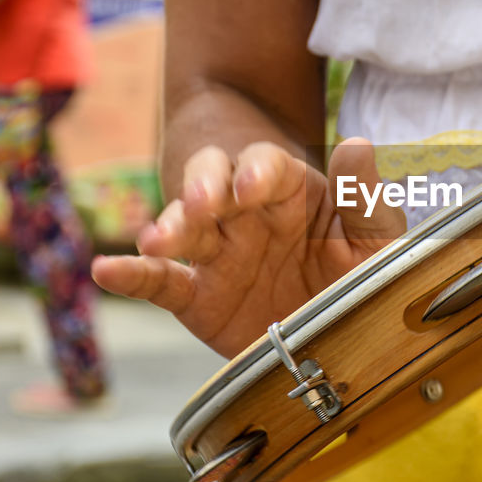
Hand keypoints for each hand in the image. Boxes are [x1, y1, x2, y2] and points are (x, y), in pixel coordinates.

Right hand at [91, 138, 405, 357]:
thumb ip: (364, 197)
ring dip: (170, 226)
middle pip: (212, 184)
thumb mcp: (374, 239)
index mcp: (290, 192)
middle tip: (203, 204)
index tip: (254, 185)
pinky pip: (159, 281)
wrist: (340, 336)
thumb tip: (357, 145)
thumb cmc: (357, 272)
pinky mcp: (197, 296)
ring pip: (184, 227)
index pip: (266, 166)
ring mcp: (217, 253)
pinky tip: (107, 270)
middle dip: (204, 189)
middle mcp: (246, 215)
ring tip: (159, 239)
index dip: (258, 170)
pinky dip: (131, 275)